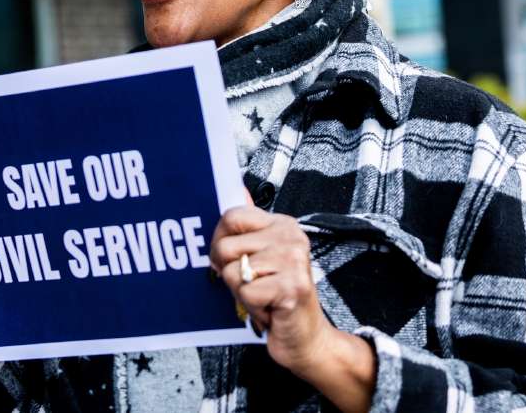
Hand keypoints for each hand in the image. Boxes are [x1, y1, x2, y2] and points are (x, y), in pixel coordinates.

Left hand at [209, 200, 375, 412]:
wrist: (305, 336)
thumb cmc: (278, 297)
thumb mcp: (261, 257)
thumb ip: (248, 228)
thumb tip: (236, 190)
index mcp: (282, 225)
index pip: (232, 216)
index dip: (220, 241)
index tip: (231, 258)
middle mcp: (291, 237)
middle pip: (225, 246)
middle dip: (229, 272)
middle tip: (252, 283)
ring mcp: (294, 260)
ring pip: (233, 271)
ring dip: (242, 293)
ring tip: (263, 296)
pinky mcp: (292, 286)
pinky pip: (246, 292)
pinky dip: (252, 307)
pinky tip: (270, 308)